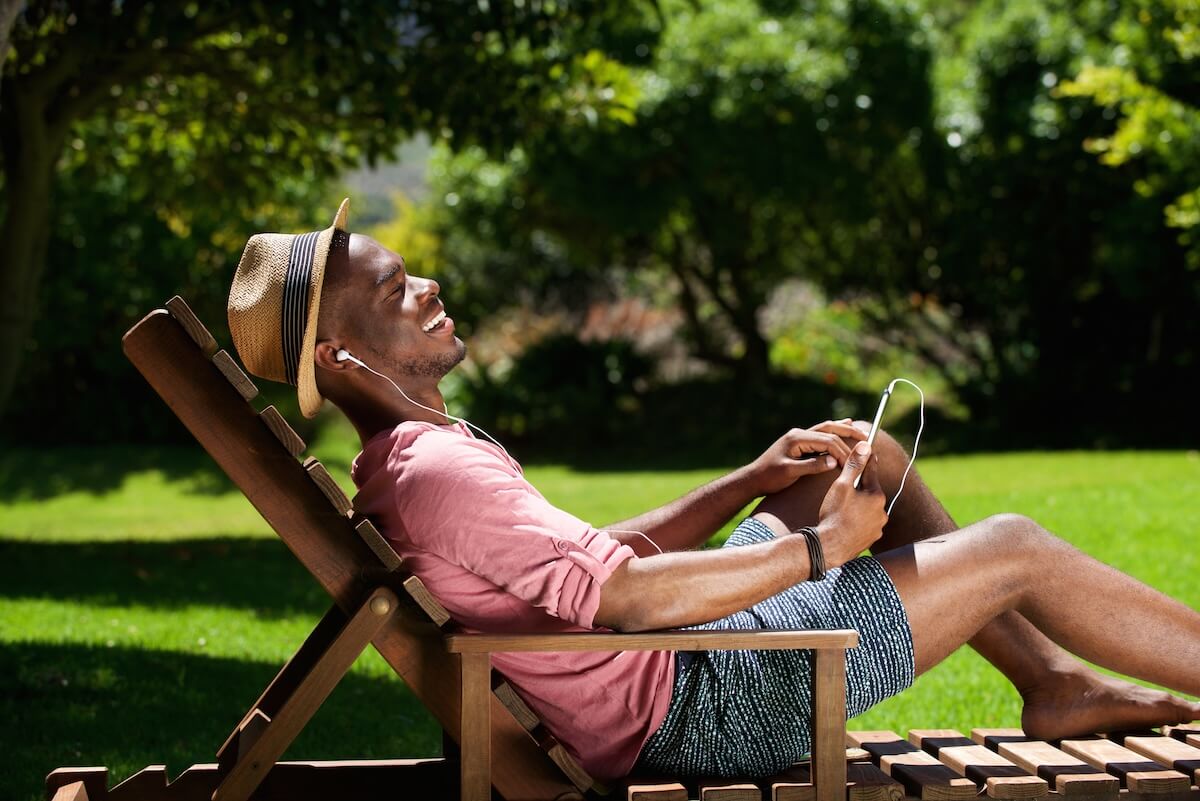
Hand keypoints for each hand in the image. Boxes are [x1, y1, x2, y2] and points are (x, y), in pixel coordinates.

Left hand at [748, 418, 868, 495]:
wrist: (753, 478)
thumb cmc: (770, 477)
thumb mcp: (790, 472)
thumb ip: (812, 466)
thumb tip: (833, 461)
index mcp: (796, 438)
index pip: (826, 440)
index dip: (842, 450)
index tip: (852, 462)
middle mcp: (798, 433)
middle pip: (829, 428)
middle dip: (848, 432)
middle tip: (866, 437)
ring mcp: (798, 436)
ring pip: (826, 428)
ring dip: (843, 429)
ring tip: (860, 431)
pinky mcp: (799, 442)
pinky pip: (820, 433)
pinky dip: (834, 431)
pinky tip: (845, 425)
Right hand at [815, 441, 887, 567]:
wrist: (830, 547)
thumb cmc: (834, 515)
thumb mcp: (842, 486)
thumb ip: (854, 466)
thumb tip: (865, 445)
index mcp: (876, 495)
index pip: (872, 472)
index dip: (866, 461)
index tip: (867, 451)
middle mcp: (882, 511)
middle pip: (870, 492)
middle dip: (860, 489)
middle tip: (844, 489)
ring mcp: (878, 527)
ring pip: (869, 509)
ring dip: (860, 506)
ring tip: (843, 509)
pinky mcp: (872, 539)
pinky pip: (866, 524)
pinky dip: (858, 521)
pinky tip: (846, 522)